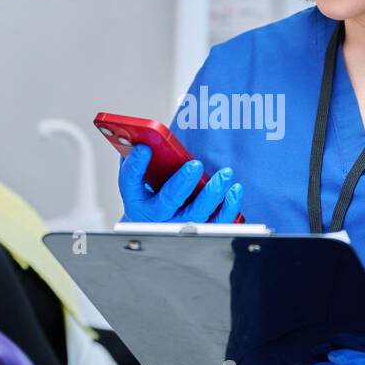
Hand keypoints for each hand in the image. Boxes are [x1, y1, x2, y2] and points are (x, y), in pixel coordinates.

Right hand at [118, 143, 243, 223]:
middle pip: (168, 201)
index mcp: (136, 199)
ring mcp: (177, 225)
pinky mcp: (198, 230)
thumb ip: (141, 158)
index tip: (144, 148)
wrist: (152, 226)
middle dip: (183, 182)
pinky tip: (234, 191)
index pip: (130, 181)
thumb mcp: (139, 178)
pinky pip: (215, 223)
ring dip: (212, 193)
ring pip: (196, 214)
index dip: (135, 164)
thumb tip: (146, 135)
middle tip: (195, 165)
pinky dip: (228, 208)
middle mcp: (155, 216)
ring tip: (225, 174)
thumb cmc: (148, 197)